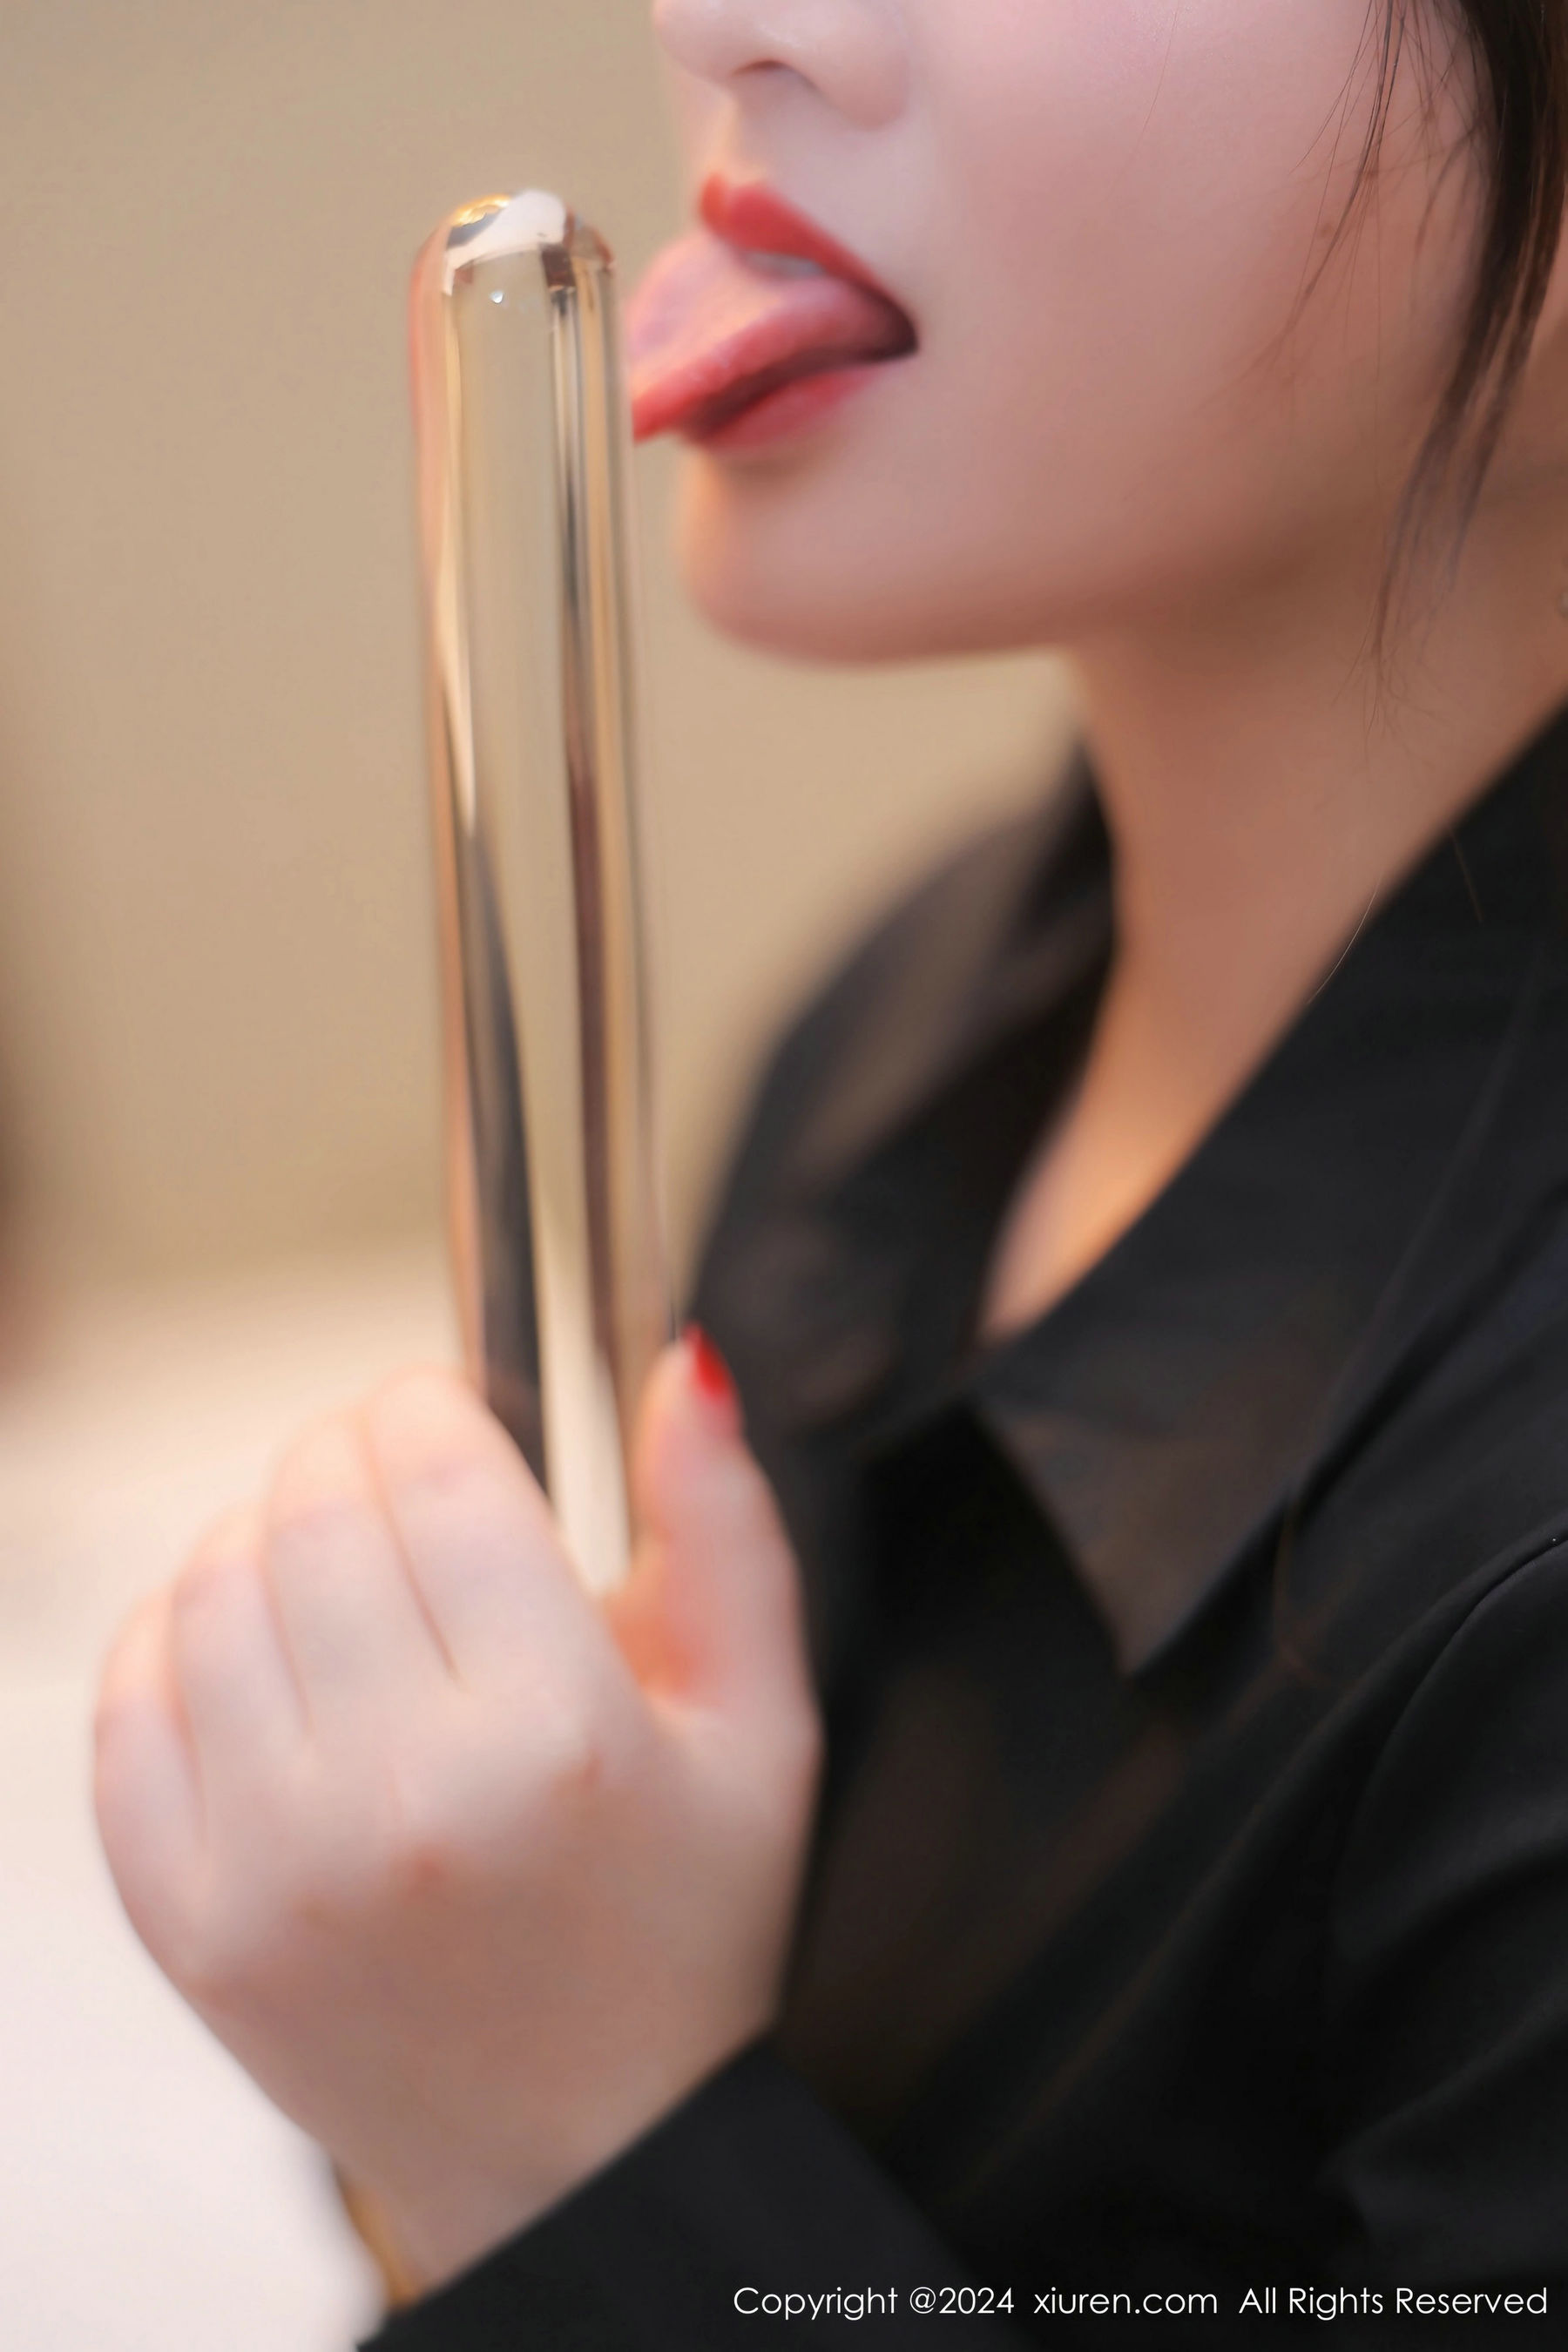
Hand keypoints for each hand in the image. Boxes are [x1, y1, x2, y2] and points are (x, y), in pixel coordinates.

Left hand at [91, 1334, 822, 2291]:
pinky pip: (130, 1705)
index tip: (454, 1415)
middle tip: (399, 1480)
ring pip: (214, 1585)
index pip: (442, 1473)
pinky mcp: (191, 1925)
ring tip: (337, 1567)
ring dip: (269, 1531)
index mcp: (560, 1740)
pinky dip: (176, 1635)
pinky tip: (258, 1648)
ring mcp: (275, 1869)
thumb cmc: (684, 1928)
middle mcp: (402, 1800)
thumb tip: (690, 1364)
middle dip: (354, 1450)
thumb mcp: (764, 1726)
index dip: (436, 1402)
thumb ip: (728, 1530)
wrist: (584, 2151)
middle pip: (318, 1508)